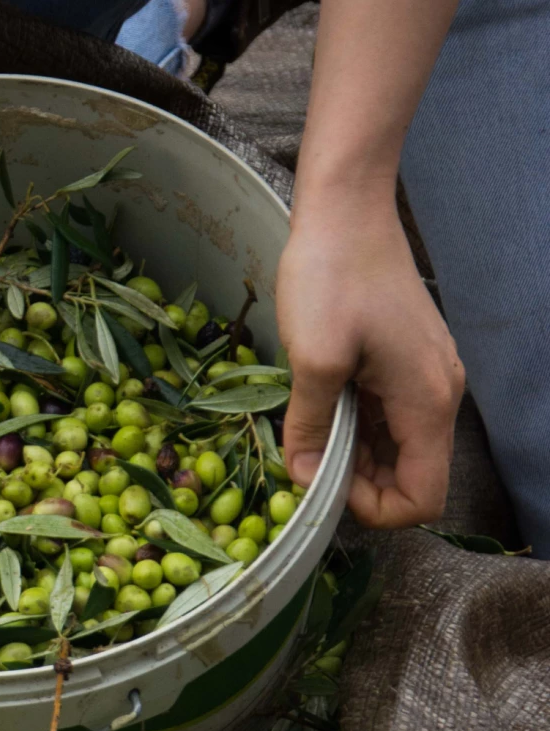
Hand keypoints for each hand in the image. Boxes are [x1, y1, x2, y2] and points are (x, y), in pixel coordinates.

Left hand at [277, 196, 463, 526]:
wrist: (347, 211)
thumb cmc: (332, 277)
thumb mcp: (312, 359)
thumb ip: (310, 427)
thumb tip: (302, 478)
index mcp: (427, 402)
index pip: (423, 498)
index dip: (372, 509)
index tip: (323, 485)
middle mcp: (438, 396)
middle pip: (412, 479)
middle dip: (358, 487)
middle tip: (305, 464)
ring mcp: (424, 379)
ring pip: (396, 452)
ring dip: (353, 460)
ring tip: (307, 437)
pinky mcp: (405, 365)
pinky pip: (387, 421)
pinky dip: (355, 431)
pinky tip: (319, 413)